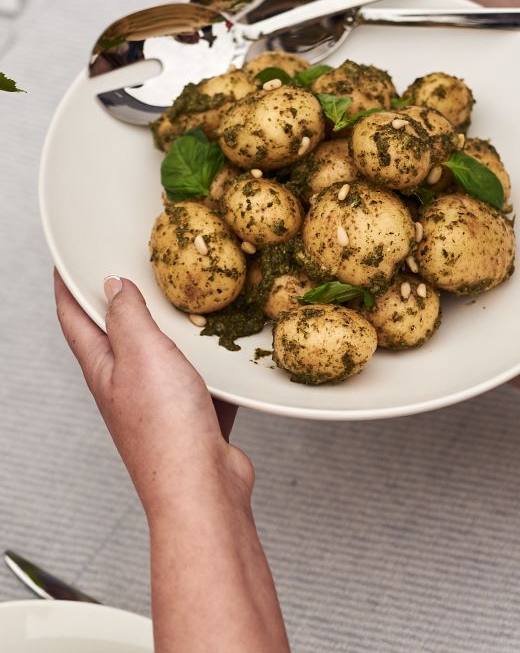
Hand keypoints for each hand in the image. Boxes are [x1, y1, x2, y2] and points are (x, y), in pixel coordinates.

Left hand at [54, 271, 252, 514]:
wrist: (202, 487)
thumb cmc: (165, 429)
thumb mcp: (142, 354)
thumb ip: (127, 316)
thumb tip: (112, 285)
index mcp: (103, 367)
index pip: (74, 317)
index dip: (67, 285)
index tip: (66, 260)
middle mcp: (125, 385)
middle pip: (115, 333)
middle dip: (119, 299)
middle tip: (131, 265)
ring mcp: (158, 402)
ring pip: (161, 354)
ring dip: (170, 327)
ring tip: (185, 297)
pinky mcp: (192, 416)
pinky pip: (198, 377)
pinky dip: (207, 359)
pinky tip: (225, 347)